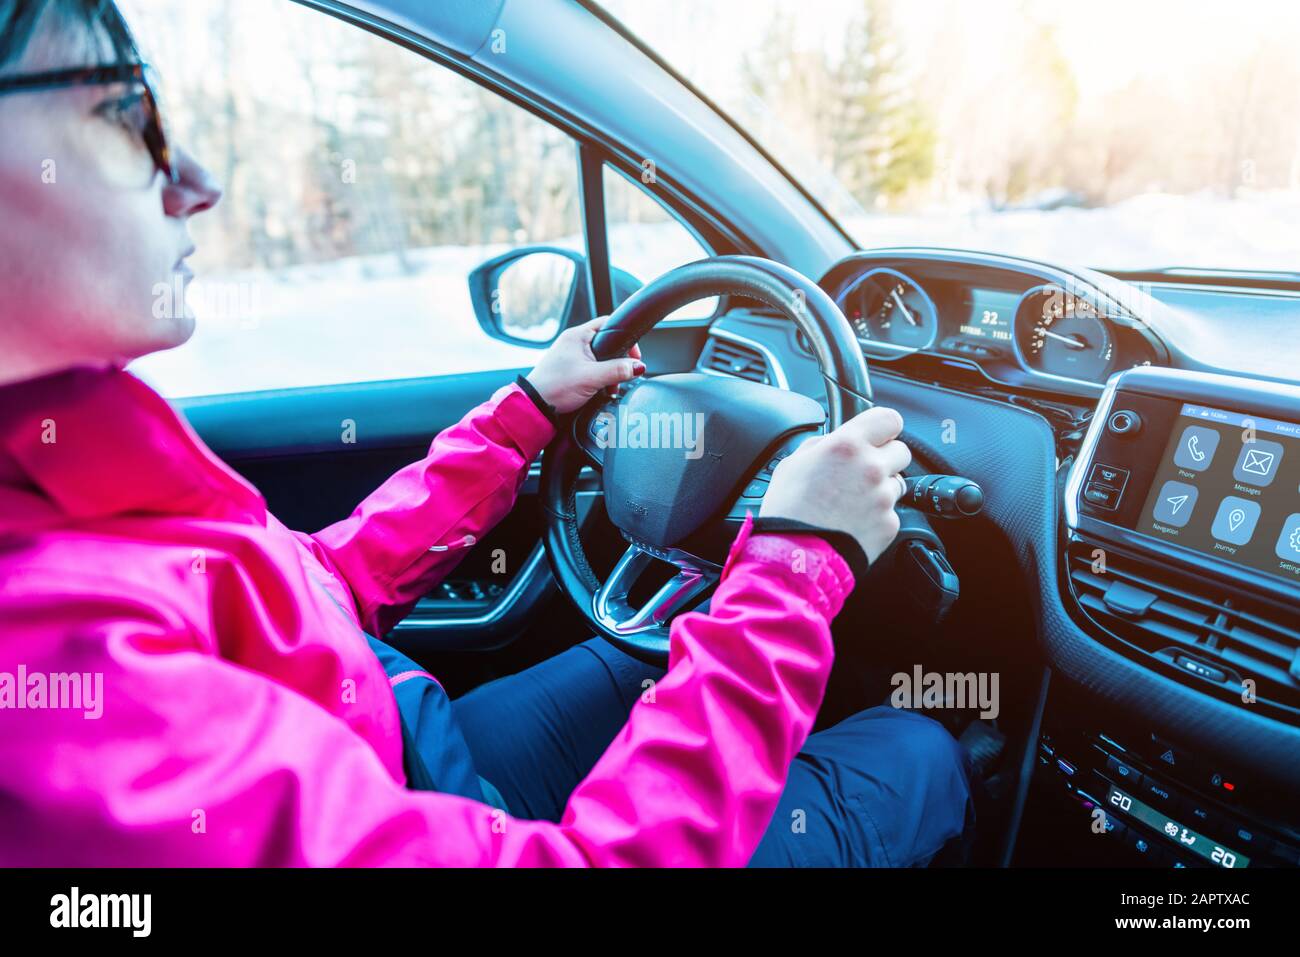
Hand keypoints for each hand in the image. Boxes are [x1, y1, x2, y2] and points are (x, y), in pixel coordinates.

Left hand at [525, 316, 645, 414]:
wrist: (536, 405)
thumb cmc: (554, 387)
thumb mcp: (592, 377)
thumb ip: (617, 370)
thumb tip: (637, 367)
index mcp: (577, 335)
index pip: (608, 324)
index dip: (625, 338)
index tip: (634, 356)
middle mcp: (574, 342)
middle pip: (607, 344)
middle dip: (618, 361)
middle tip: (623, 374)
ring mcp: (572, 356)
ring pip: (601, 359)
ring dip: (610, 373)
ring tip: (610, 387)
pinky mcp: (571, 370)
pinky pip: (593, 369)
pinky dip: (600, 379)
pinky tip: (601, 390)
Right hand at [759, 407, 910, 563]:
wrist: (796, 555)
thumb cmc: (789, 510)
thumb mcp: (793, 463)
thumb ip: (821, 445)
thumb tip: (832, 441)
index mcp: (847, 445)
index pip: (889, 419)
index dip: (884, 427)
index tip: (878, 435)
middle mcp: (871, 467)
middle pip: (901, 450)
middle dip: (884, 458)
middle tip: (861, 472)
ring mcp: (884, 497)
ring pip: (897, 482)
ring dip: (881, 488)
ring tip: (852, 501)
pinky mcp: (890, 523)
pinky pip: (891, 511)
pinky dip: (877, 515)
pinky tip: (854, 521)